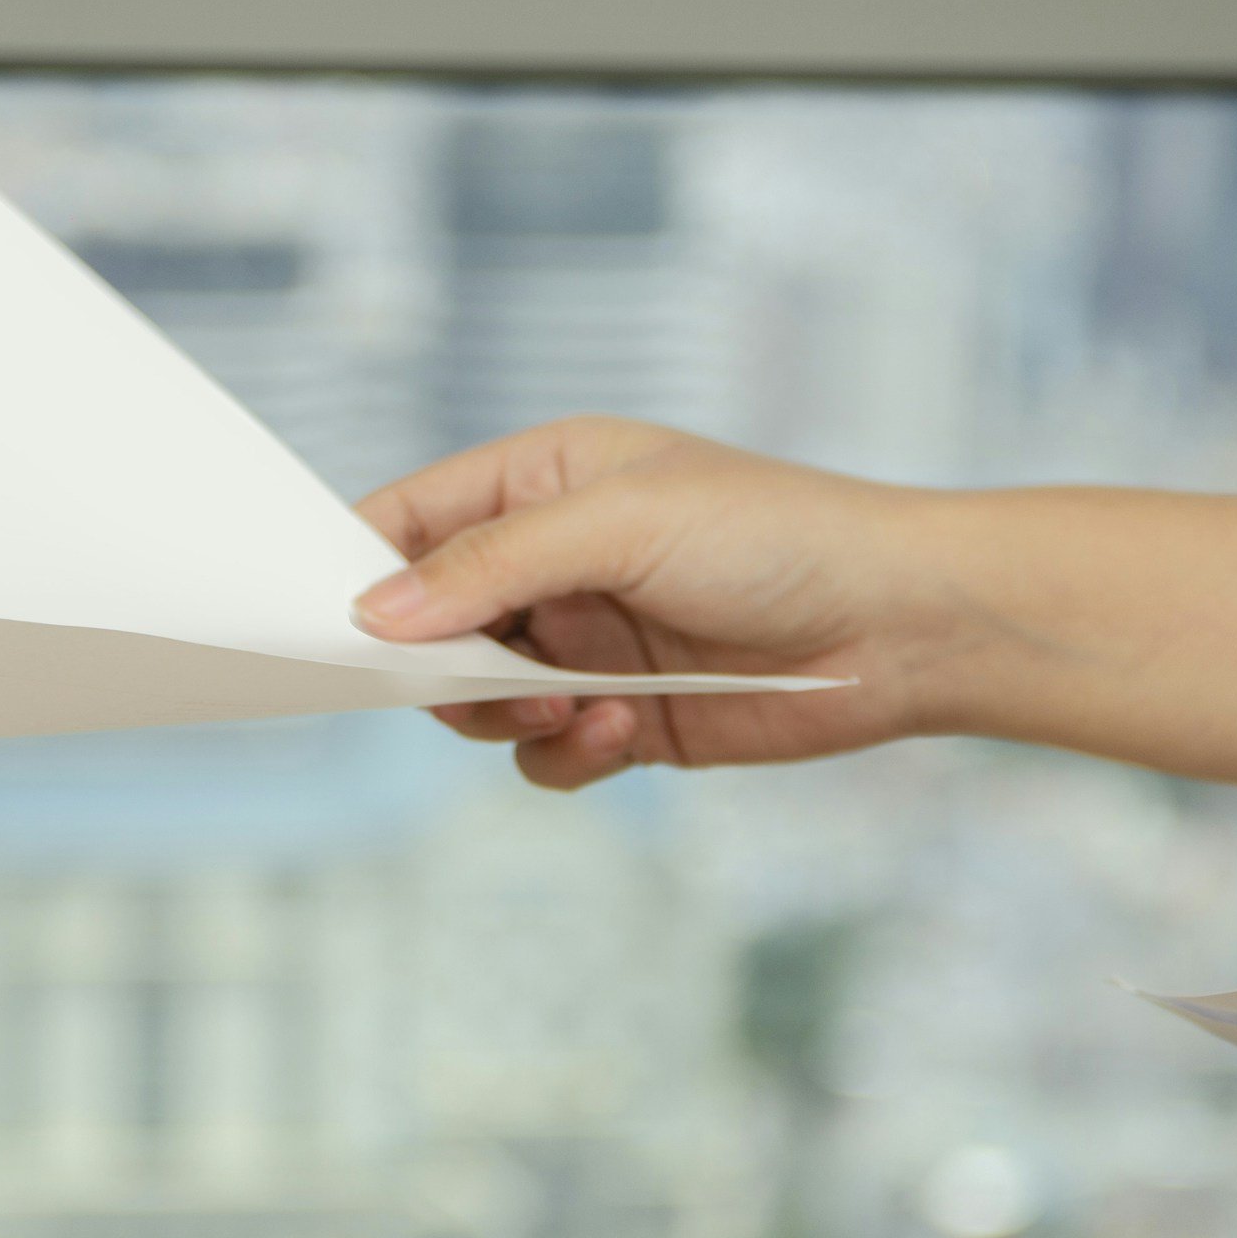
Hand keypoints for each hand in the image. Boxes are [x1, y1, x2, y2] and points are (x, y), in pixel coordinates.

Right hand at [353, 417, 958, 790]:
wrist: (908, 625)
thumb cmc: (777, 536)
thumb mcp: (621, 525)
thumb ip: (489, 566)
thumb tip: (373, 616)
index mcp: (538, 481)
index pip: (407, 519)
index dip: (358, 570)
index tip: (328, 626)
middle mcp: (549, 562)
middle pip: (426, 625)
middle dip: (438, 663)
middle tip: (468, 681)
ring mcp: (582, 643)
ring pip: (475, 702)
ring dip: (503, 715)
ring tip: (570, 706)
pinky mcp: (620, 716)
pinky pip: (542, 756)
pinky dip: (562, 755)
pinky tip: (617, 732)